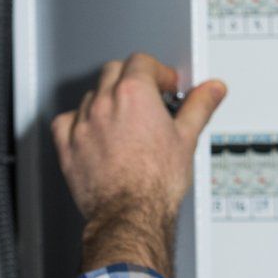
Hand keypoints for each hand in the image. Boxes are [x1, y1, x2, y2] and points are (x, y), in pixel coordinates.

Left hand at [52, 53, 225, 274]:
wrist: (131, 215)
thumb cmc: (155, 183)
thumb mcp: (187, 138)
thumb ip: (199, 106)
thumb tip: (212, 90)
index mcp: (134, 93)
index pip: (142, 62)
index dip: (158, 72)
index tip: (166, 86)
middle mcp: (104, 103)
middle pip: (114, 71)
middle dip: (132, 79)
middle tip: (148, 98)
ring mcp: (83, 124)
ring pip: (91, 95)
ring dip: (107, 100)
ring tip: (124, 119)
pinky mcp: (67, 147)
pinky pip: (65, 121)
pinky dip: (78, 122)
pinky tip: (91, 131)